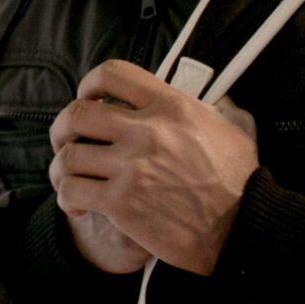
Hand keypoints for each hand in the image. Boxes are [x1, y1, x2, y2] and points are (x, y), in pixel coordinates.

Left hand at [48, 61, 259, 276]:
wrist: (242, 229)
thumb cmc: (240, 181)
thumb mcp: (234, 129)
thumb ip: (218, 106)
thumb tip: (219, 92)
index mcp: (171, 106)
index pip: (112, 74)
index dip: (89, 85)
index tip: (88, 100)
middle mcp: (147, 132)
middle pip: (77, 114)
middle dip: (63, 129)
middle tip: (68, 143)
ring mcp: (132, 168)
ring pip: (68, 156)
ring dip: (62, 168)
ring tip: (70, 178)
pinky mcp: (122, 203)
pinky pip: (71, 191)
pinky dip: (67, 198)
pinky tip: (78, 206)